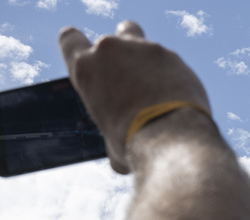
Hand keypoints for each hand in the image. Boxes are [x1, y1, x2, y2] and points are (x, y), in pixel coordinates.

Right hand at [58, 21, 211, 172]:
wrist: (173, 138)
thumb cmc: (135, 145)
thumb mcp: (111, 141)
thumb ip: (113, 127)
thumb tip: (119, 151)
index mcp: (86, 69)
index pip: (69, 39)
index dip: (77, 45)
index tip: (90, 56)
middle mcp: (111, 49)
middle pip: (113, 38)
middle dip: (123, 53)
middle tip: (133, 79)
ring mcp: (144, 48)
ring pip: (144, 45)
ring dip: (149, 64)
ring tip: (159, 93)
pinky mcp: (172, 56)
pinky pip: (170, 63)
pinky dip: (173, 77)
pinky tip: (180, 100)